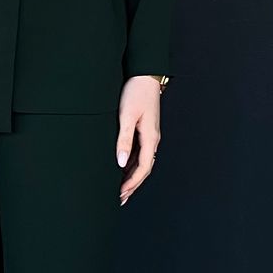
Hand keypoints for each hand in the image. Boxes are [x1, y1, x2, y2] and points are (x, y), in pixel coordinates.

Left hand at [116, 75, 161, 206]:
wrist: (144, 74)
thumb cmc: (136, 92)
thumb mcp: (126, 116)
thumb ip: (124, 140)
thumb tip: (120, 163)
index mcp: (150, 138)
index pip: (143, 168)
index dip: (132, 184)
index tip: (121, 194)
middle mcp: (152, 139)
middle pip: (144, 168)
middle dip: (132, 185)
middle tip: (120, 198)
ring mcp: (150, 134)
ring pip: (142, 161)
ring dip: (132, 176)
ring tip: (120, 188)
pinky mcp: (145, 129)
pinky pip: (140, 152)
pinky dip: (132, 164)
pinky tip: (123, 167)